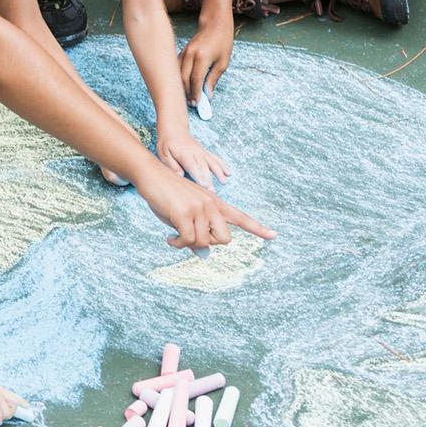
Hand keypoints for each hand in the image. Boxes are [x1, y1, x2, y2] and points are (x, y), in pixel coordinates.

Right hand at [135, 169, 274, 248]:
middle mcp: (212, 205)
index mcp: (215, 203)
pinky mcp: (185, 213)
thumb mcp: (185, 213)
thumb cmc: (166, 195)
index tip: (274, 235)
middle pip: (225, 239)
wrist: (151, 174)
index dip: (258, 228)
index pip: (241, 217)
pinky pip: (187, 241)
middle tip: (190, 238)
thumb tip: (203, 252)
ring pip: (203, 243)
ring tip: (174, 237)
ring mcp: (200, 208)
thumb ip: (197, 230)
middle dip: (209, 244)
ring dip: (186, 244)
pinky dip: (177, 244)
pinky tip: (169, 238)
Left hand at [156, 129, 231, 190]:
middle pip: (204, 167)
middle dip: (209, 180)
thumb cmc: (167, 142)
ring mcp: (201, 152)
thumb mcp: (163, 153)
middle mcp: (196, 152)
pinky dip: (222, 165)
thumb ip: (172, 165)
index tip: (205, 186)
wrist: (174, 128)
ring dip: (219, 172)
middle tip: (213, 192)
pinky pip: (215, 158)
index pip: (193, 167)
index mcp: (185, 154)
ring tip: (224, 181)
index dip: (199, 177)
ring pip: (212, 162)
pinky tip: (228, 173)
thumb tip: (180, 175)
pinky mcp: (204, 152)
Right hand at [179, 20, 234, 102]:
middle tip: (191, 103)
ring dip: (181, 86)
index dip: (195, 93)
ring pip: (178, 74)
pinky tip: (183, 85)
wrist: (215, 24)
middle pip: (183, 78)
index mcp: (202, 57)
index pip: (195, 80)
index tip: (196, 103)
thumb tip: (208, 94)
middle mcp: (190, 55)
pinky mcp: (182, 51)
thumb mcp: (223, 62)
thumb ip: (213, 78)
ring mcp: (185, 52)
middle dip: (186, 92)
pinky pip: (177, 67)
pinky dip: (179, 77)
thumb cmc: (222, 42)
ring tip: (187, 96)